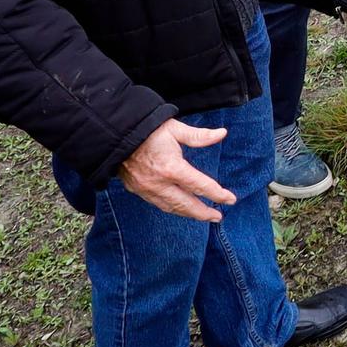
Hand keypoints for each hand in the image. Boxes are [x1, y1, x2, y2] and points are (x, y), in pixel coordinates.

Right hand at [118, 119, 234, 221]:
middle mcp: (159, 183)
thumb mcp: (175, 129)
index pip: (200, 186)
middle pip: (186, 204)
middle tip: (218, 217)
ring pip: (171, 208)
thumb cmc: (148, 130)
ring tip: (203, 216)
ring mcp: (146, 189)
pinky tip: (181, 209)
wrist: (116, 135)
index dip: (217, 194)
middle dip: (204, 213)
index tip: (230, 199)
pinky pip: (158, 204)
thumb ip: (199, 136)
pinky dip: (172, 209)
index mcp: (171, 168)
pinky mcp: (137, 190)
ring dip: (188, 214)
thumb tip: (222, 133)